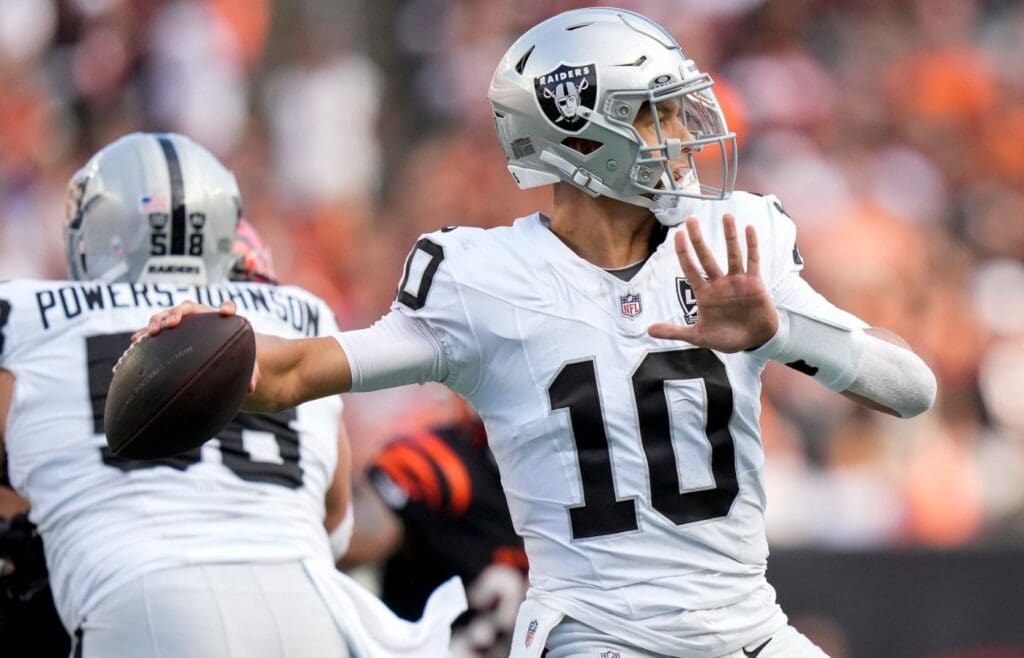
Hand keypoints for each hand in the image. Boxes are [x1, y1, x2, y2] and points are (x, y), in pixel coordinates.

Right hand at [132, 300, 260, 391]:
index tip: (227, 312)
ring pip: (168, 314)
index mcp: (221, 320)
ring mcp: (182, 322)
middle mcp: (200, 316)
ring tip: (152, 332)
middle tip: (173, 323)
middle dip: (179, 313)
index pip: (227, 308)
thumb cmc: (232, 355)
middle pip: (189, 308)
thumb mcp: (244, 364)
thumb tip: (252, 387)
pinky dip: (145, 334)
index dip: (227, 307)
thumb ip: (251, 373)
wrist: (216, 352)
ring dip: (159, 320)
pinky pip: (154, 330)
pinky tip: (136, 341)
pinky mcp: (168, 332)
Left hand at [648, 214, 777, 352]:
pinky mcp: (754, 283)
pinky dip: (752, 246)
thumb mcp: (698, 336)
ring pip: (732, 254)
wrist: (754, 341)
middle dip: (699, 239)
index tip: (678, 235)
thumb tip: (648, 331)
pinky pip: (752, 261)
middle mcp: (719, 283)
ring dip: (730, 236)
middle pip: (706, 257)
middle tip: (691, 220)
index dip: (684, 253)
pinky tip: (749, 229)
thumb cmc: (726, 338)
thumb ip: (675, 332)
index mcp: (705, 294)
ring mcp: (737, 281)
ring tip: (726, 216)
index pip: (690, 269)